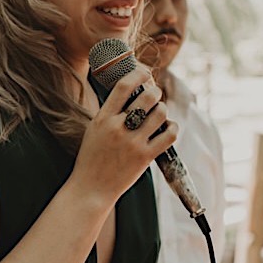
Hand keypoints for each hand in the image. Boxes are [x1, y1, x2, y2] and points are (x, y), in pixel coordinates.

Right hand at [74, 70, 178, 201]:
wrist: (90, 189)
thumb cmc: (91, 159)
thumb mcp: (93, 130)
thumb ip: (109, 113)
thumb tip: (129, 93)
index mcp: (102, 119)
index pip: (124, 86)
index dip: (138, 74)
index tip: (144, 73)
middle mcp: (118, 128)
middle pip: (147, 96)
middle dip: (155, 91)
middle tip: (154, 95)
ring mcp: (133, 143)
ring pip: (160, 113)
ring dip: (162, 109)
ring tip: (158, 113)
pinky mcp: (145, 157)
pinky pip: (169, 135)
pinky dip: (172, 127)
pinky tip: (167, 128)